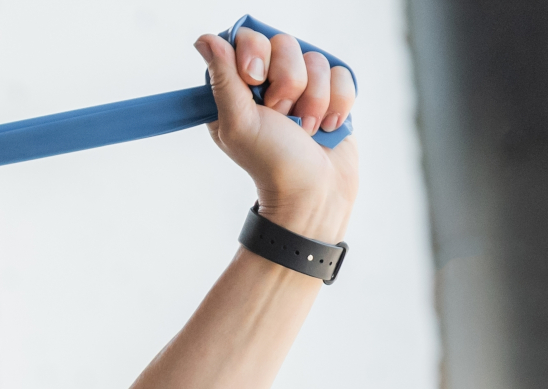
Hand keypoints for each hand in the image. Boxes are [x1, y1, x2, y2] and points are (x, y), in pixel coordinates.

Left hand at [194, 26, 360, 244]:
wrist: (314, 192)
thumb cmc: (271, 163)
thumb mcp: (238, 122)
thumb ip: (223, 79)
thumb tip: (206, 39)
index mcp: (238, 85)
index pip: (247, 38)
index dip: (255, 54)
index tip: (255, 80)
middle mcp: (270, 80)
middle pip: (284, 43)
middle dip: (288, 83)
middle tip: (282, 115)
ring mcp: (303, 85)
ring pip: (316, 59)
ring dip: (314, 99)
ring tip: (306, 128)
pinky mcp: (332, 93)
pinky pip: (342, 73)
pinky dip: (337, 103)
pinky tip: (327, 127)